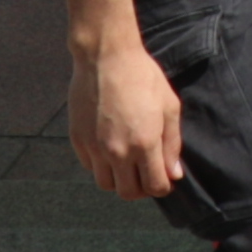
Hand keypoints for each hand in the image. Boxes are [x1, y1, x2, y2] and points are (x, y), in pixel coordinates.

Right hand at [68, 36, 184, 203]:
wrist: (106, 58)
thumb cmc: (143, 78)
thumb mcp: (169, 107)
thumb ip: (172, 143)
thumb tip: (174, 173)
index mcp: (144, 143)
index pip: (154, 186)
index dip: (163, 186)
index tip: (165, 179)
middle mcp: (117, 151)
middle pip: (127, 192)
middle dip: (141, 189)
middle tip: (147, 175)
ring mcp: (94, 148)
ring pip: (106, 184)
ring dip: (119, 180)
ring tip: (129, 164)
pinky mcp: (78, 141)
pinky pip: (90, 167)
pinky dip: (102, 166)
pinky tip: (111, 149)